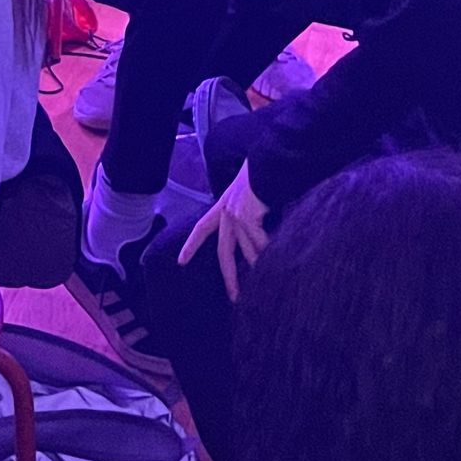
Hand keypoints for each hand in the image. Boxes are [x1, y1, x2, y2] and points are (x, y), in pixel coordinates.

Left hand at [179, 161, 270, 299]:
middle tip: (234, 297)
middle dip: (230, 278)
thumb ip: (246, 212)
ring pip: (249, 251)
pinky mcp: (248, 218)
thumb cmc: (263, 175)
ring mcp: (236, 216)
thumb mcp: (247, 193)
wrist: (270, 162)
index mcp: (223, 205)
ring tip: (270, 277)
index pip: (202, 227)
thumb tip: (254, 234)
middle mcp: (226, 212)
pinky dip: (271, 250)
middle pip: (224, 252)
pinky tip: (279, 255)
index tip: (181, 261)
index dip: (192, 245)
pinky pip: (262, 243)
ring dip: (260, 264)